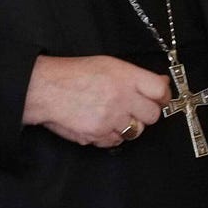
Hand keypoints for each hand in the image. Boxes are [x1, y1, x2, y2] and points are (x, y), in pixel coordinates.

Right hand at [22, 55, 169, 147]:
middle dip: (144, 113)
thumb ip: (136, 76)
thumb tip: (162, 84)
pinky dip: (110, 136)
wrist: (45, 89)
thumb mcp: (107, 65)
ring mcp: (111, 118)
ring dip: (127, 125)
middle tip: (131, 108)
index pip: (160, 91)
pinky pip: (116, 142)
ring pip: (136, 131)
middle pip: (153, 115)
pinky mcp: (99, 134)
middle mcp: (121, 97)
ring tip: (110, 115)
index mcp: (125, 77)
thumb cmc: (72, 75)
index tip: (158, 99)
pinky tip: (99, 123)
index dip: (162, 97)